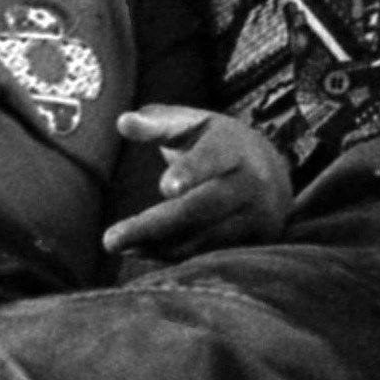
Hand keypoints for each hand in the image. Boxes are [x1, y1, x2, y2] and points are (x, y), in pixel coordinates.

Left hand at [102, 105, 292, 264]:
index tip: (165, 187)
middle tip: (109, 240)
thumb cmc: (216, 143)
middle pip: (202, 208)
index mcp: (233, 146)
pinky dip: (173, 256)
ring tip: (117, 246)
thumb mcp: (192, 124)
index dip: (190, 172)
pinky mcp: (256, 243)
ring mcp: (257, 216)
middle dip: (154, 225)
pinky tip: (141, 252)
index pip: (212, 158)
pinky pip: (210, 254)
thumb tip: (123, 122)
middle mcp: (251, 183)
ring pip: (203, 237)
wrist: (270, 172)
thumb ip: (157, 123)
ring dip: (157, 245)